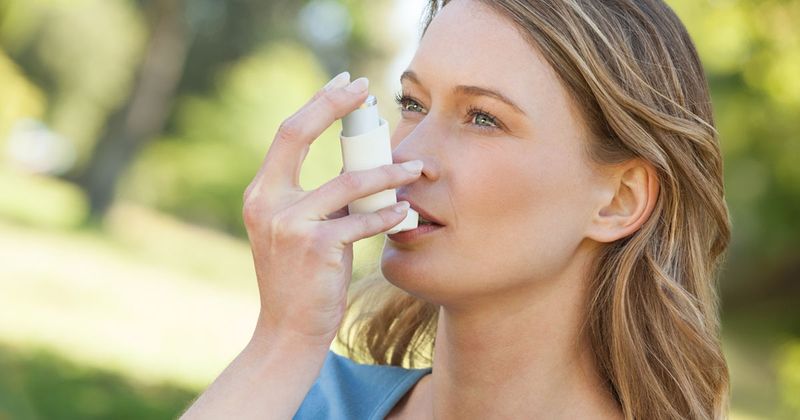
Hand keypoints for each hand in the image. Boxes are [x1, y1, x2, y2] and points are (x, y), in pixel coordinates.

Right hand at [242, 73, 422, 347]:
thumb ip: (318, 198)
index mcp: (262, 193)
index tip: (346, 85)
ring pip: (348, 182)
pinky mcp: (316, 247)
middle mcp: (267, 202)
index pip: (287, 133)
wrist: (287, 331)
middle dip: (334, 106)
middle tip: (368, 90)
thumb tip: (360, 163)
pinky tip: (406, 214)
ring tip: (416, 169)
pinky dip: (387, 216)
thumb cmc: (301, 278)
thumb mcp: (298, 230)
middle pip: (297, 134)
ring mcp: (288, 224)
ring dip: (388, 172)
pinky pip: (362, 222)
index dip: (317, 104)